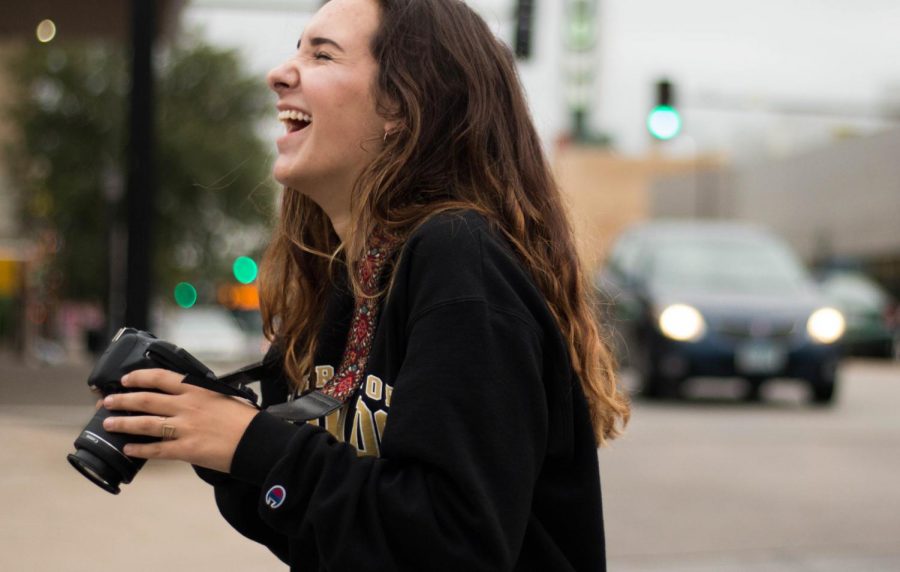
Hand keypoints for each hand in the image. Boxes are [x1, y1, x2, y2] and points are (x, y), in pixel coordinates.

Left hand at [101, 368, 258, 472]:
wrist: (257, 441)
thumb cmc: (246, 419)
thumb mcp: (223, 397)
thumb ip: (202, 396)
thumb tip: (186, 396)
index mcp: (196, 390)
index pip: (160, 378)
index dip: (138, 377)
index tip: (125, 380)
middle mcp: (187, 407)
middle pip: (145, 400)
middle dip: (122, 400)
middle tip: (107, 402)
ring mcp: (184, 428)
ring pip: (145, 424)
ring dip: (124, 423)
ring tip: (109, 423)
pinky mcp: (186, 450)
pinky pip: (156, 449)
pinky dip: (140, 449)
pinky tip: (129, 448)